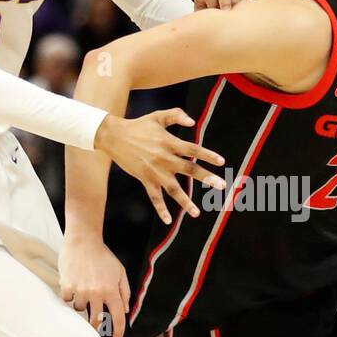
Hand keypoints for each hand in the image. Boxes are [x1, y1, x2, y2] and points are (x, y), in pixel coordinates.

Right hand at [61, 233, 131, 336]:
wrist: (83, 241)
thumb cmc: (103, 256)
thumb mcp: (120, 272)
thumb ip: (124, 292)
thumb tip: (125, 310)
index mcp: (111, 290)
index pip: (118, 317)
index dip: (119, 331)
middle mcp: (96, 293)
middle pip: (95, 319)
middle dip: (96, 324)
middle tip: (95, 322)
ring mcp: (81, 290)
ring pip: (80, 309)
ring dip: (82, 304)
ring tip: (83, 290)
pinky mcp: (67, 286)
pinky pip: (67, 300)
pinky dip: (70, 296)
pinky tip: (73, 286)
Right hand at [94, 108, 226, 224]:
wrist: (114, 136)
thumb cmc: (138, 126)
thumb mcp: (158, 116)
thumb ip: (176, 116)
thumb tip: (193, 122)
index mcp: (170, 143)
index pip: (193, 150)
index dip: (208, 156)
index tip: (222, 162)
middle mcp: (165, 159)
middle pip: (190, 170)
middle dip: (207, 178)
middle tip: (221, 185)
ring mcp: (155, 171)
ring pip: (174, 189)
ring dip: (186, 202)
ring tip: (197, 213)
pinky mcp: (145, 180)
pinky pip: (155, 197)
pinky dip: (161, 209)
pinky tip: (168, 220)